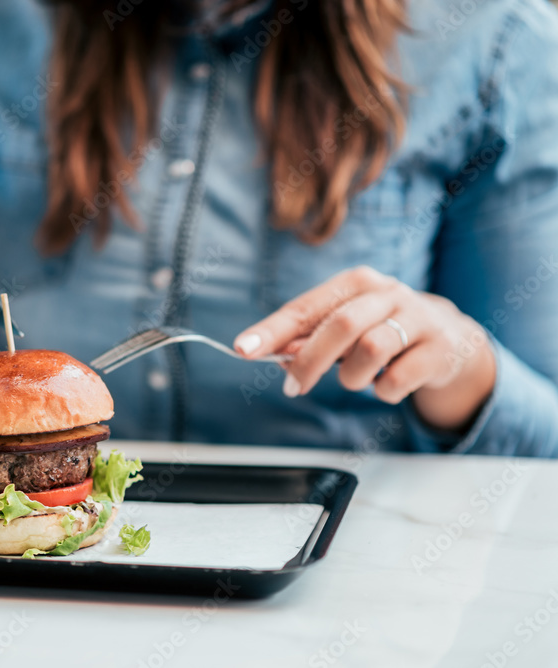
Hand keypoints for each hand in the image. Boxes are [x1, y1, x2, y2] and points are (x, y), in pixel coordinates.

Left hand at [233, 266, 496, 431]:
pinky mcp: (439, 348)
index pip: (305, 307)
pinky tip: (386, 384)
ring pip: (371, 350)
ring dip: (352, 376)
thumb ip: (309, 338)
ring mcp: (418, 318)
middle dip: (310, 362)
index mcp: (355, 283)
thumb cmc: (380, 331)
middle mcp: (388, 293)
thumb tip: (276, 355)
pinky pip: (398, 378)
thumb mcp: (344, 328)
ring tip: (356, 377)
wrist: (449, 340)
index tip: (243, 349)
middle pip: (339, 326)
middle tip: (294, 387)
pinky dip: (383, 390)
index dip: (272, 331)